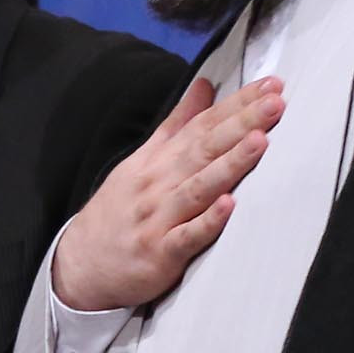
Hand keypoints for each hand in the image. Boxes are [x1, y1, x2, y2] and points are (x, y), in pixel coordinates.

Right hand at [52, 74, 280, 312]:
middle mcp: (158, 184)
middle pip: (204, 149)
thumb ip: (176, 124)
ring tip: (259, 141)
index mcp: (157, 161)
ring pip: (198, 187)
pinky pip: (187, 236)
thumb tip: (204, 86)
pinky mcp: (160, 252)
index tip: (270, 86)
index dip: (236, 104)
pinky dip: (207, 221)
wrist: (79, 266)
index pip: (201, 124)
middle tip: (274, 103)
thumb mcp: (140, 161)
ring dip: (229, 164)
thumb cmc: (117, 213)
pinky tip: (228, 206)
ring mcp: (158, 218)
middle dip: (241, 124)